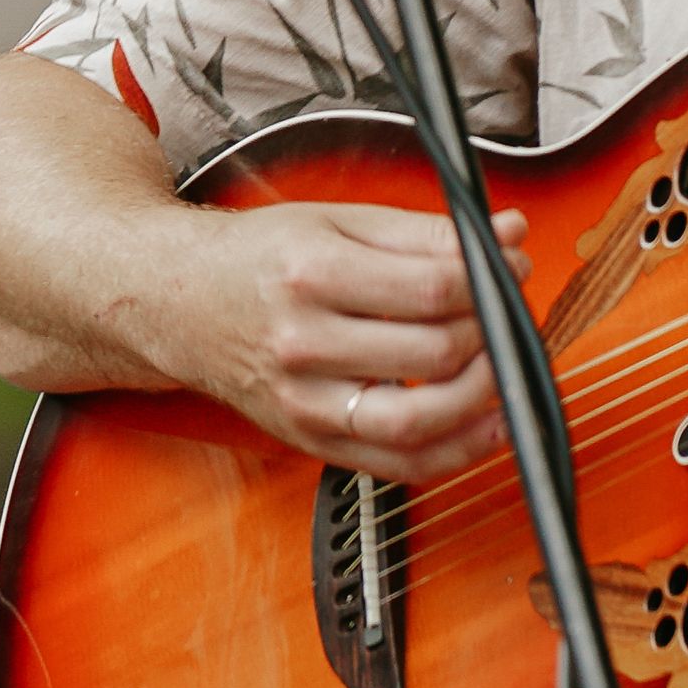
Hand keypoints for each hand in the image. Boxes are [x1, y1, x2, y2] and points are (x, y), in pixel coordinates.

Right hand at [191, 200, 515, 482]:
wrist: (177, 303)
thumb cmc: (257, 259)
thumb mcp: (336, 222)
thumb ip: (427, 232)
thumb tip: (509, 235)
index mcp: (310, 274)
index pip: (431, 289)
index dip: (489, 281)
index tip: (510, 268)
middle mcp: (302, 343)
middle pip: (433, 353)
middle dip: (492, 333)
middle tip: (507, 313)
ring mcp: (303, 401)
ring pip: (418, 421)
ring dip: (482, 398)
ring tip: (499, 366)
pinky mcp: (309, 440)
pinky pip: (397, 465)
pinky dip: (455, 453)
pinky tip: (484, 425)